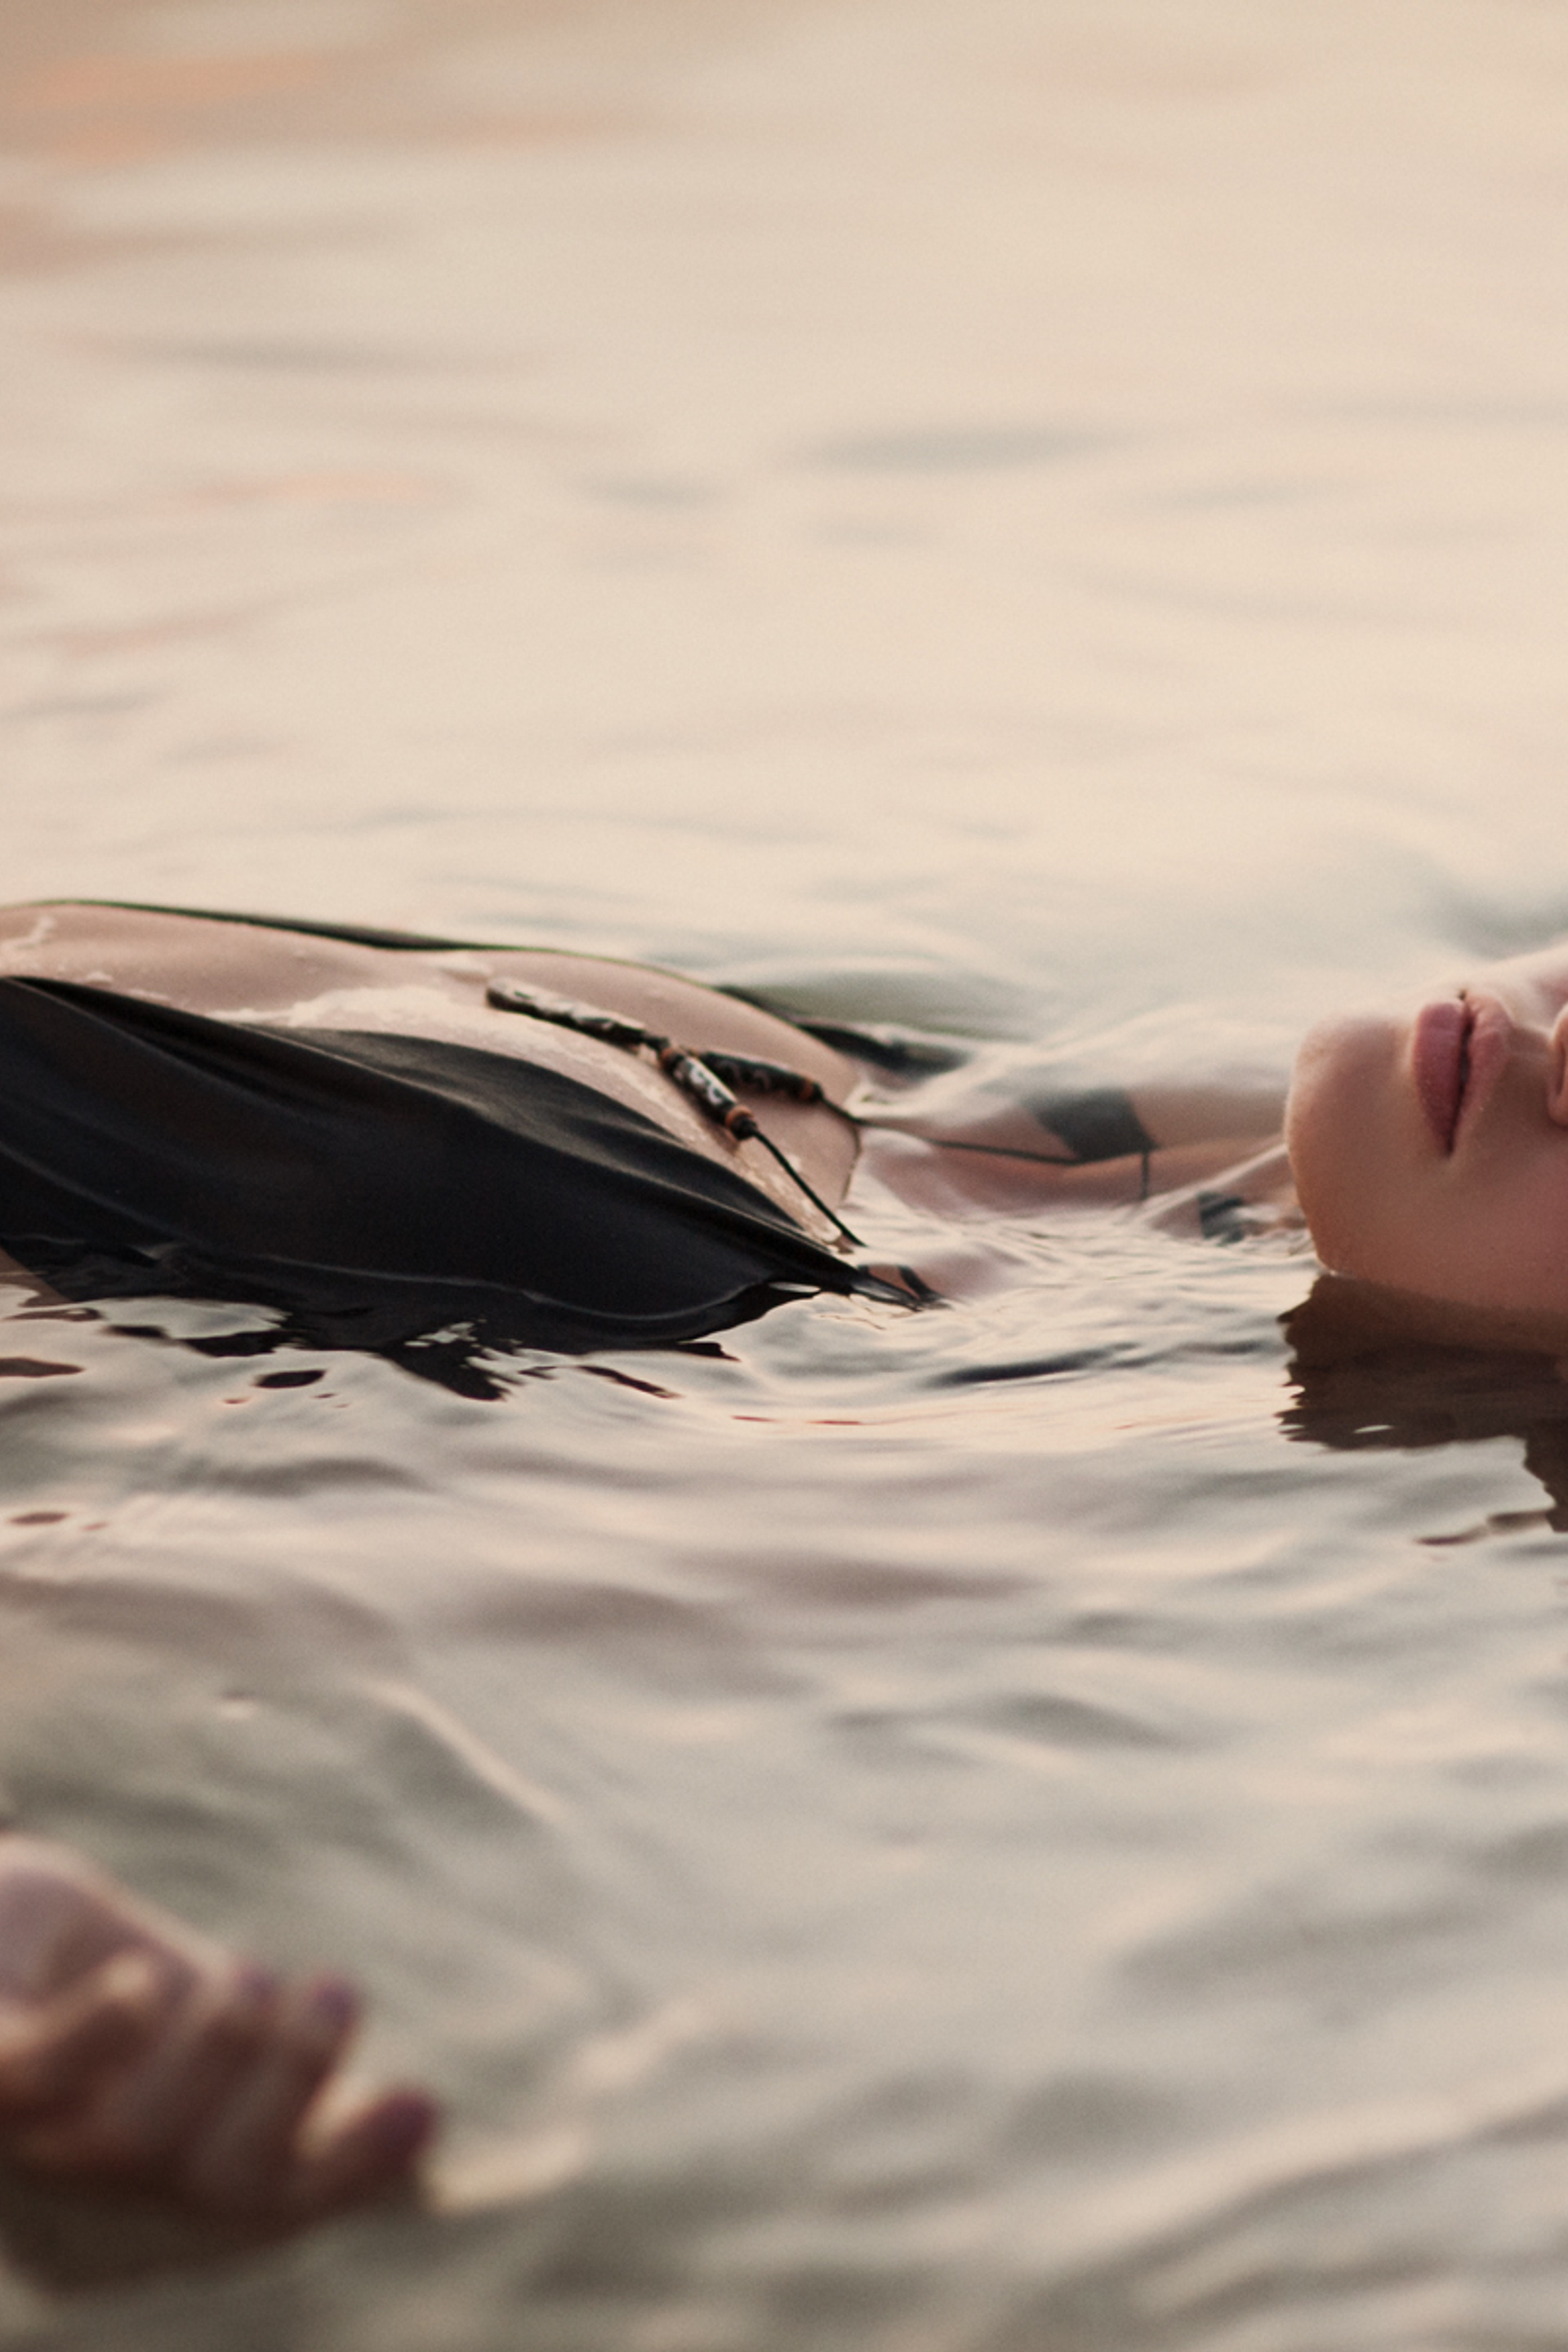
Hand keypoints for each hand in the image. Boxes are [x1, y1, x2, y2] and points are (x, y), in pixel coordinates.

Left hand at [0, 1837, 435, 2219]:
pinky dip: (102, 2035)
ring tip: (253, 1971)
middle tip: (339, 1991)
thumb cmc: (98, 2000)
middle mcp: (79, 2201)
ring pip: (133, 2139)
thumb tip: (420, 2130)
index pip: (261, 2212)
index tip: (425, 2102)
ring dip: (220, 2048)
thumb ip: (280, 2094)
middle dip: (291, 2089)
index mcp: (147, 2213)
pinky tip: (143, 1983)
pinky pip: (29, 2075)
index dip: (349, 2172)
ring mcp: (20, 2140)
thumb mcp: (200, 2047)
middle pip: (208, 2186)